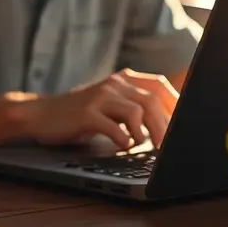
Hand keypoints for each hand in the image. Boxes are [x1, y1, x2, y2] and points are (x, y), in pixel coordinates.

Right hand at [24, 69, 179, 149]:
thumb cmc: (81, 114)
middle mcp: (114, 83)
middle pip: (152, 100)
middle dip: (166, 126)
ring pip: (137, 111)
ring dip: (147, 134)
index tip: (186, 125)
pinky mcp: (86, 113)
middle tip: (170, 146)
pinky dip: (124, 140)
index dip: (176, 105)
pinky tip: (123, 146)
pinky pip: (114, 127)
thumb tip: (169, 123)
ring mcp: (99, 97)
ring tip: (146, 147)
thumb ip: (135, 107)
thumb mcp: (110, 104)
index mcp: (124, 79)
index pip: (160, 86)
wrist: (41, 114)